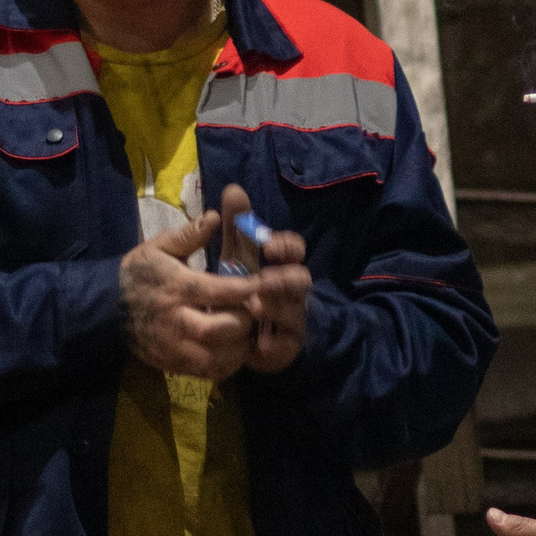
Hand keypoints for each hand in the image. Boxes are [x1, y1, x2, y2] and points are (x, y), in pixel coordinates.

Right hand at [120, 212, 254, 380]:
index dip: (246, 289)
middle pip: (221, 328)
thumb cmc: (139, 273)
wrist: (105, 308)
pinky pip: (209, 372)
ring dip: (240, 346)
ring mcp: (173, 347)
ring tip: (244, 331)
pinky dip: (227, 364)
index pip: (218, 291)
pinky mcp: (172, 365)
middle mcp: (175, 320)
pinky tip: (232, 348)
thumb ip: (188, 235)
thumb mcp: (159, 248)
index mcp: (174, 287)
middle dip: (245, 320)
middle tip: (253, 310)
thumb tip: (215, 216)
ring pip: (218, 357)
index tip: (260, 284)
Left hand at [221, 182, 310, 373]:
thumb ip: (235, 226)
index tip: (268, 245)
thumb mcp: (235, 255)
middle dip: (285, 278)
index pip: (294, 249)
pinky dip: (273, 344)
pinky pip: (285, 346)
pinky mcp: (284, 347)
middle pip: (302, 280)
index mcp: (282, 265)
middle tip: (263, 279)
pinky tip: (259, 343)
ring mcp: (291, 319)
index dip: (286, 246)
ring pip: (295, 312)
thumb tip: (233, 188)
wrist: (242, 334)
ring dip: (277, 308)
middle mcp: (292, 291)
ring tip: (255, 306)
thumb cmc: (241, 288)